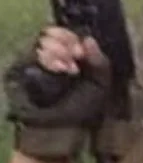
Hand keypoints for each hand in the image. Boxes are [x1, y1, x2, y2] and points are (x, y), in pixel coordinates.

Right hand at [4, 27, 111, 160]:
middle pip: (50, 32)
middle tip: (77, 56)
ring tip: (70, 69)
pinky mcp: (22, 70)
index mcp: (69, 57)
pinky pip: (32, 55)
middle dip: (66, 42)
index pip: (65, 34)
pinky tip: (61, 70)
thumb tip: (89, 39)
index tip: (82, 50)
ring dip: (59, 51)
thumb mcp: (99, 85)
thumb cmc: (81, 109)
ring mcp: (34, 62)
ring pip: (41, 41)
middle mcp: (50, 56)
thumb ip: (99, 62)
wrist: (59, 129)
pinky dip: (49, 59)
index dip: (72, 37)